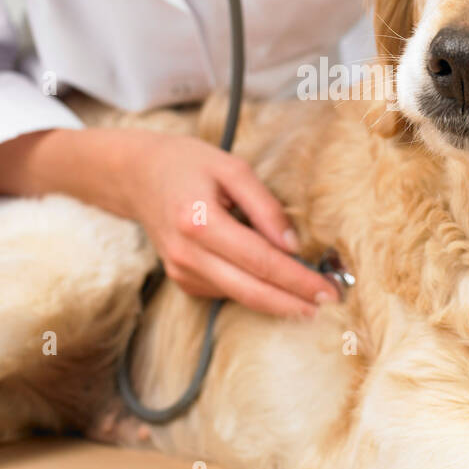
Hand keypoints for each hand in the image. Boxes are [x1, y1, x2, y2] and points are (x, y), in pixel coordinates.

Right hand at [125, 131, 340, 318]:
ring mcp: (180, 271)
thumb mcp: (233, 168)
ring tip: (312, 297)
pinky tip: (276, 284)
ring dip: (278, 301)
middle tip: (330, 302)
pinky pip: (225, 291)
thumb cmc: (189, 165)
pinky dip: (254, 290)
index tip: (328, 289)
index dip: (297, 279)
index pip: (259, 260)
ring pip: (239, 296)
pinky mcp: (181, 280)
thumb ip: (265, 206)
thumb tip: (294, 246)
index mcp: (198, 221)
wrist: (138, 177)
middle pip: (250, 290)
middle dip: (293, 302)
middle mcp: (186, 253)